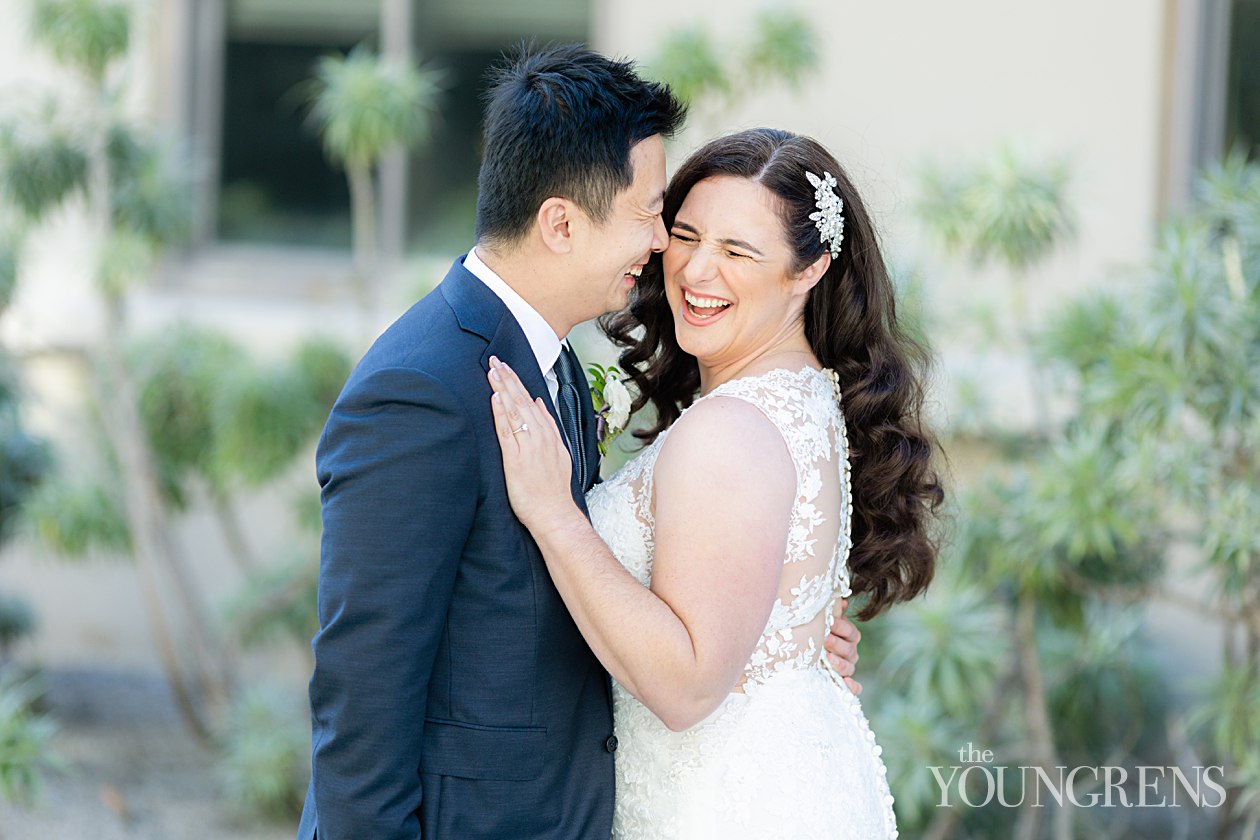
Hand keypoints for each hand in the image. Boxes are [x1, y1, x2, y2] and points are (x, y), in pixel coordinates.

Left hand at [488, 357, 576, 529]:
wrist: (554, 513)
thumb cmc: (553, 489)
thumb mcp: (559, 452)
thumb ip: (549, 426)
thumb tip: (539, 403)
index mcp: (549, 434)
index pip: (530, 401)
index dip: (516, 382)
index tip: (505, 367)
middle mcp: (540, 437)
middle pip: (521, 401)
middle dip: (507, 378)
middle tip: (494, 360)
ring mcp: (528, 447)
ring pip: (513, 412)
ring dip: (502, 389)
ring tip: (492, 371)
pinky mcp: (516, 460)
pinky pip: (507, 431)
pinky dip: (501, 413)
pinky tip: (495, 398)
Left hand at [825, 599, 861, 694]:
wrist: (808, 653)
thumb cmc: (818, 632)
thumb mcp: (824, 621)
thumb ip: (833, 611)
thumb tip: (840, 601)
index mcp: (850, 636)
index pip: (850, 631)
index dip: (841, 627)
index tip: (828, 623)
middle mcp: (851, 652)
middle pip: (849, 649)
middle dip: (836, 644)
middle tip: (824, 639)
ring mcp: (848, 667)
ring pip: (850, 667)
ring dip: (840, 663)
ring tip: (829, 659)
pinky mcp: (845, 682)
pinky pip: (855, 688)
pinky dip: (852, 687)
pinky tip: (845, 683)